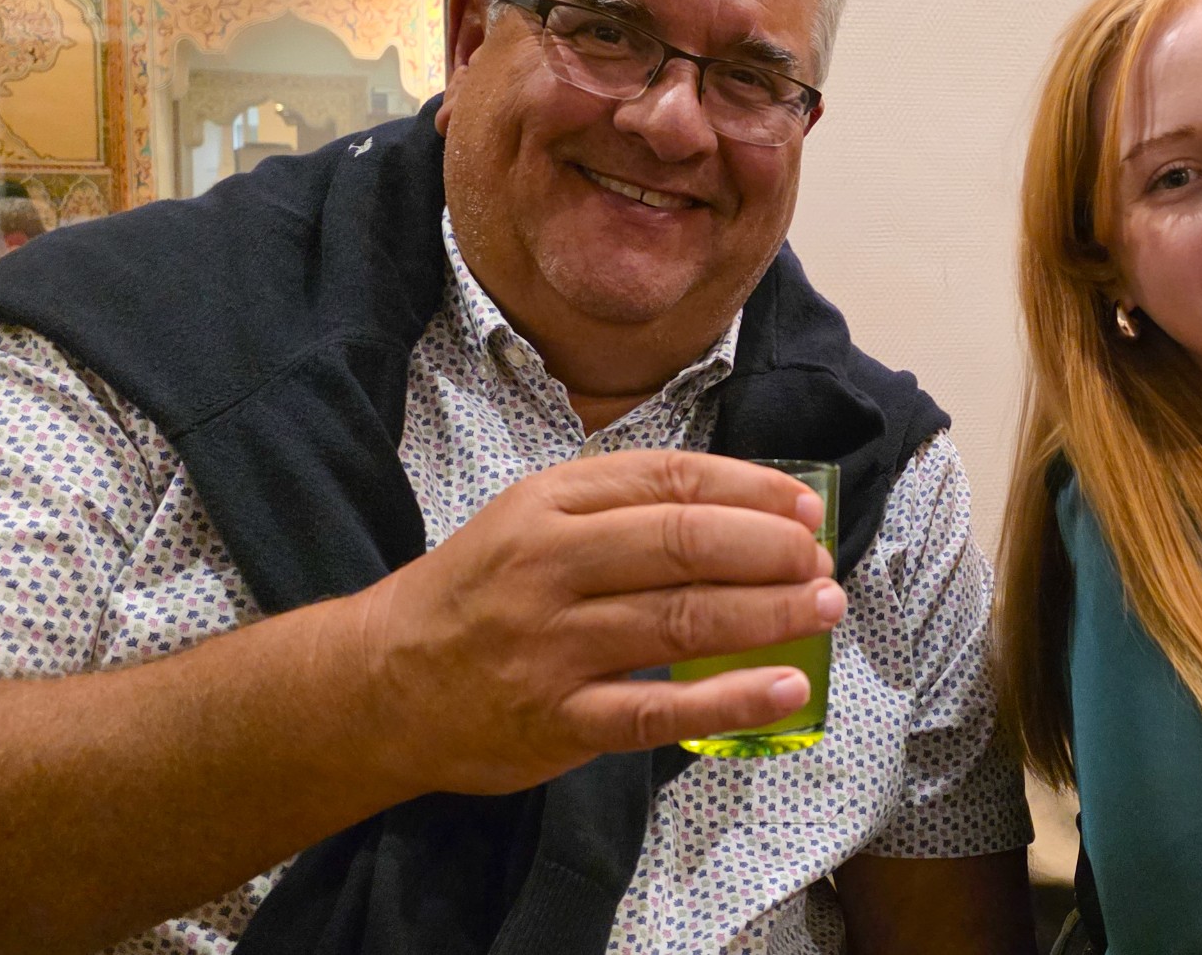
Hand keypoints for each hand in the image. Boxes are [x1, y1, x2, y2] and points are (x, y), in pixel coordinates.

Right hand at [348, 450, 841, 795]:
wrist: (377, 684)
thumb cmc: (477, 594)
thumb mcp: (530, 519)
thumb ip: (621, 507)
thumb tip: (744, 507)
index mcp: (548, 504)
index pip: (670, 480)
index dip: (752, 490)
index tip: (806, 507)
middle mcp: (549, 566)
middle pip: (684, 543)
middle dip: (772, 550)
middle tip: (822, 562)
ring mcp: (552, 646)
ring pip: (682, 619)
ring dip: (771, 613)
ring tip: (825, 608)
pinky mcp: (558, 720)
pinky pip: (660, 709)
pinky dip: (732, 699)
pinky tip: (786, 688)